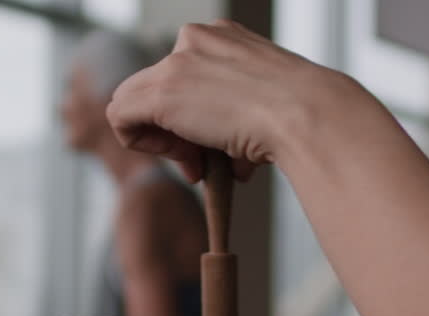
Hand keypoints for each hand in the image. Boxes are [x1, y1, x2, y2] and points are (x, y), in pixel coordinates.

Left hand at [106, 19, 360, 181]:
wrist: (308, 116)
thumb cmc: (300, 117)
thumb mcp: (265, 103)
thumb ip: (233, 111)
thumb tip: (218, 144)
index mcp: (224, 37)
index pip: (185, 76)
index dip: (194, 119)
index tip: (216, 146)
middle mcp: (196, 39)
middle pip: (159, 90)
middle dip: (178, 133)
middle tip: (203, 162)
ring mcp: (176, 63)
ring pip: (137, 103)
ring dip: (165, 142)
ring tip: (201, 165)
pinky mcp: (159, 92)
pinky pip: (120, 117)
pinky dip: (141, 144)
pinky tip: (181, 159)